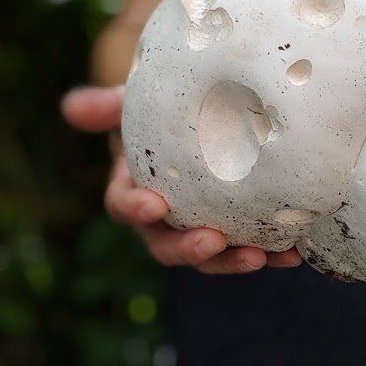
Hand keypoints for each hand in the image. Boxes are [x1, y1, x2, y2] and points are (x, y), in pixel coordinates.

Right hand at [61, 85, 302, 273]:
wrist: (204, 121)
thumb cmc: (163, 115)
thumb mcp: (136, 105)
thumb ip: (108, 107)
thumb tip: (70, 107)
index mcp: (134, 191)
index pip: (125, 206)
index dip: (136, 210)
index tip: (154, 205)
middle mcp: (165, 220)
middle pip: (168, 246)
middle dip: (189, 249)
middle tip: (212, 241)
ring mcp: (201, 229)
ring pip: (213, 256)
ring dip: (234, 260)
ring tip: (261, 256)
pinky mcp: (237, 233)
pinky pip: (252, 248)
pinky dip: (273, 254)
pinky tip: (295, 253)